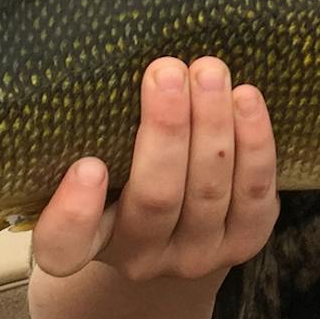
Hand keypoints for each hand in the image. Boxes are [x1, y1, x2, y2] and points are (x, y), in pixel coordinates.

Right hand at [30, 56, 279, 283]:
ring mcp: (195, 255)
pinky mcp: (243, 243)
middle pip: (155, 200)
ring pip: (209, 191)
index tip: (88, 166)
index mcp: (87, 243)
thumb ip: (90, 133)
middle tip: (166, 72)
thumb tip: (107, 61)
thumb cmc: (122, 179)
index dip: (74, 214)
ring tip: (208, 71)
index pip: (64, 246)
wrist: (177, 230)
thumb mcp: (93, 165)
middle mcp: (140, 258)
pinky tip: (246, 98)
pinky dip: (254, 143)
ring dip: (213, 123)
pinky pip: (255, 194)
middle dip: (166, 131)